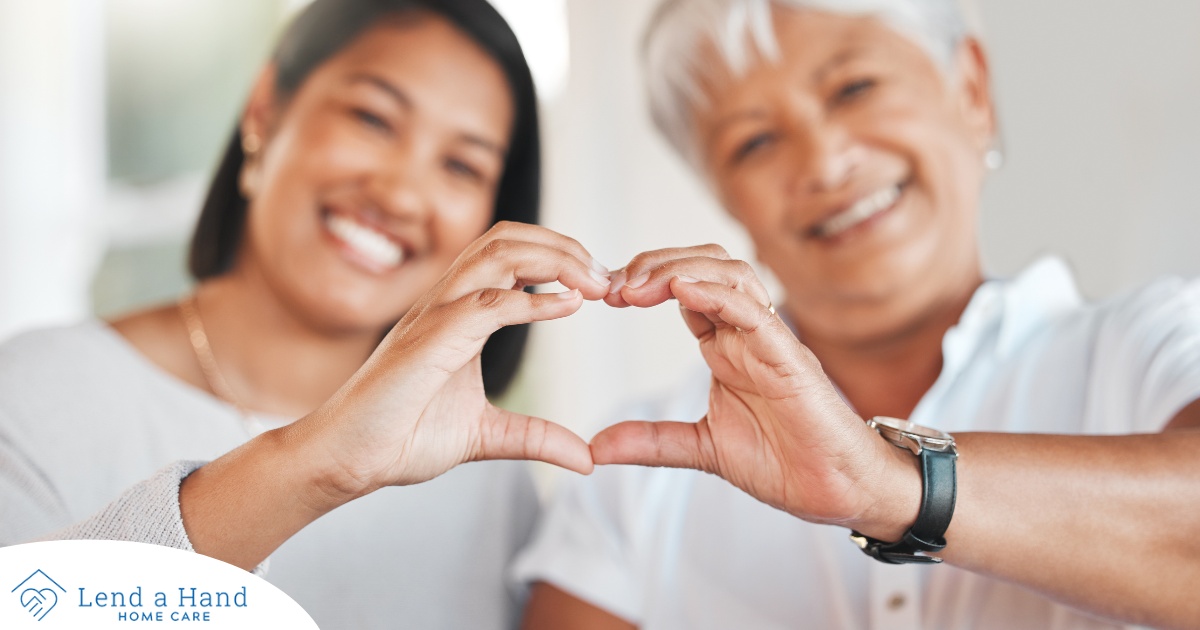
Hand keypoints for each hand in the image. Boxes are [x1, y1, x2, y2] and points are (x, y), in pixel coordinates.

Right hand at [301, 222, 612, 499]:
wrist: (347, 459)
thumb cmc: (401, 436)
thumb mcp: (487, 436)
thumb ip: (535, 437)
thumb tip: (586, 457)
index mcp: (458, 314)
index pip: (510, 256)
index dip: (559, 259)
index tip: (601, 285)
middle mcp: (446, 303)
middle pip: (508, 239)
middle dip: (563, 247)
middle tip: (606, 276)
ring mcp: (435, 316)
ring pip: (496, 255)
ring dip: (554, 260)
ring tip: (593, 282)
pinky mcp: (429, 341)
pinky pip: (486, 304)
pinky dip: (532, 300)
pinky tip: (567, 305)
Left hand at [593, 245, 918, 536]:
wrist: (836, 491)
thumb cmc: (784, 461)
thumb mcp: (700, 448)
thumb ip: (651, 441)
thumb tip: (597, 447)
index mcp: (726, 346)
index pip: (683, 289)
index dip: (643, 283)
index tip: (604, 295)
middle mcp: (746, 333)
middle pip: (703, 266)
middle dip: (655, 264)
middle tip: (613, 285)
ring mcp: (768, 340)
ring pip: (729, 274)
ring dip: (679, 269)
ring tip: (638, 285)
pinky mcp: (788, 357)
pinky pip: (754, 311)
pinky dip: (717, 294)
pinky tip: (681, 290)